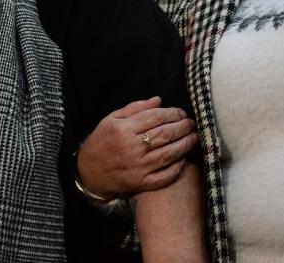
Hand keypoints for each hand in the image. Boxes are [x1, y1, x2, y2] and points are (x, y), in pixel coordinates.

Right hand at [77, 96, 197, 198]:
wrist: (89, 172)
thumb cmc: (101, 142)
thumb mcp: (111, 119)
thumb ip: (135, 108)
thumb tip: (159, 101)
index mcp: (124, 129)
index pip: (155, 117)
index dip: (173, 113)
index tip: (182, 113)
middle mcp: (132, 148)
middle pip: (165, 134)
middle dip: (183, 127)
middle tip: (192, 123)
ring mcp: (138, 167)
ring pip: (169, 153)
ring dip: (186, 144)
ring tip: (195, 137)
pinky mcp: (141, 183)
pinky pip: (164, 176)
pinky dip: (177, 167)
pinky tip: (184, 158)